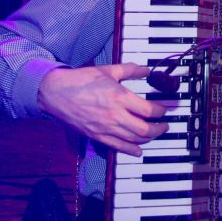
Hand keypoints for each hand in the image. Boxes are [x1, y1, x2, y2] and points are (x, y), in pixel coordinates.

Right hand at [37, 63, 167, 155]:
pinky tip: (138, 150)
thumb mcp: (109, 70)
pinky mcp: (96, 136)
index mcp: (120, 97)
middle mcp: (115, 115)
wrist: (56, 92)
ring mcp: (105, 128)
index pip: (149, 110)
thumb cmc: (81, 80)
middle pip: (145, 129)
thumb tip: (146, 70)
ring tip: (154, 134)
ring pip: (133, 140)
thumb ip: (130, 70)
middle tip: (165, 125)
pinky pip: (117, 147)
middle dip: (159, 129)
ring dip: (148, 139)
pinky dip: (130, 150)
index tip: (165, 109)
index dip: (161, 111)